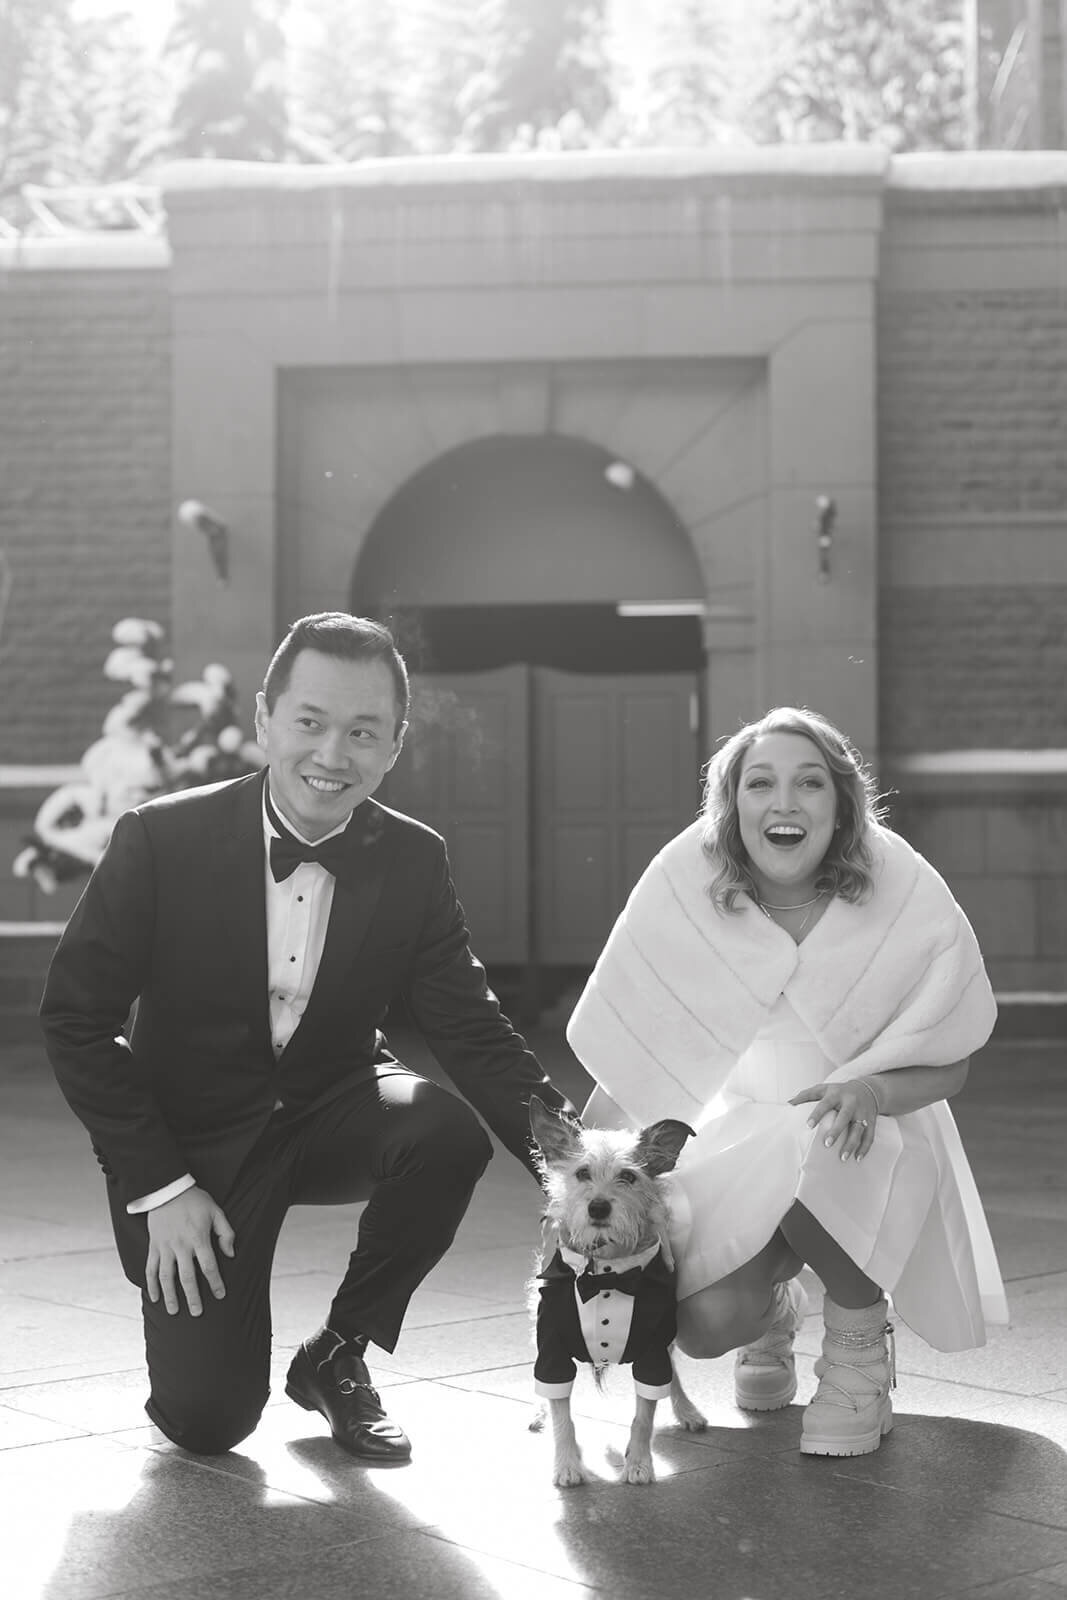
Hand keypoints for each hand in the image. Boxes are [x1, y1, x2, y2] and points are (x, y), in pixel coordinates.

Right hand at [145, 1186, 234, 1315]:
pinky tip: (155, 1297)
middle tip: (197, 1313)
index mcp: (198, 1238)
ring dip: (170, 1296)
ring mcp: (164, 1247)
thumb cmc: (195, 1200)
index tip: (220, 1295)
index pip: (208, 1266)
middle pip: (187, 1277)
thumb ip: (226, 1233)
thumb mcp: (216, 1211)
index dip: (215, 1282)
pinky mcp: (153, 1246)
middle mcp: (180, 1245)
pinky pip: (150, 1268)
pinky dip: (151, 1284)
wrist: (167, 1189)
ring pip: (166, 1277)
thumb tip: (231, 1254)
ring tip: (174, 1312)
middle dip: (192, 1297)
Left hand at [788, 1079, 879, 1162]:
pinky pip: (869, 1136)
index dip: (817, 1114)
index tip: (808, 1126)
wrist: (867, 1089)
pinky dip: (865, 1148)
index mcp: (836, 1094)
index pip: (825, 1104)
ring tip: (843, 1158)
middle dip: (837, 1131)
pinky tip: (858, 1158)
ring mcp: (862, 1113)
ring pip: (858, 1129)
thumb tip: (788, 1103)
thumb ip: (806, 1095)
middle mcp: (851, 1103)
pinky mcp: (871, 1121)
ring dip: (852, 1144)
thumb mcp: (823, 1089)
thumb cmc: (839, 1091)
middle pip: (844, 1117)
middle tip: (827, 1144)